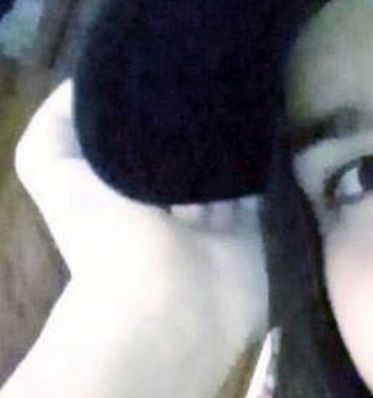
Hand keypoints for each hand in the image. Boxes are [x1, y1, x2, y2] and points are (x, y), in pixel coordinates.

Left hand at [15, 80, 267, 326]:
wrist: (170, 310)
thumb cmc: (109, 241)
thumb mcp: (53, 170)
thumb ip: (55, 127)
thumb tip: (90, 84)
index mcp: (119, 195)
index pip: (139, 140)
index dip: (153, 108)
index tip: (174, 70)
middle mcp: (168, 210)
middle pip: (190, 156)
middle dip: (202, 125)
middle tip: (223, 80)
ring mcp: (216, 227)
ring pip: (230, 172)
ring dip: (240, 144)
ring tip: (256, 97)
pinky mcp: (256, 239)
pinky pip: (265, 195)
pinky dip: (270, 169)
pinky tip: (277, 132)